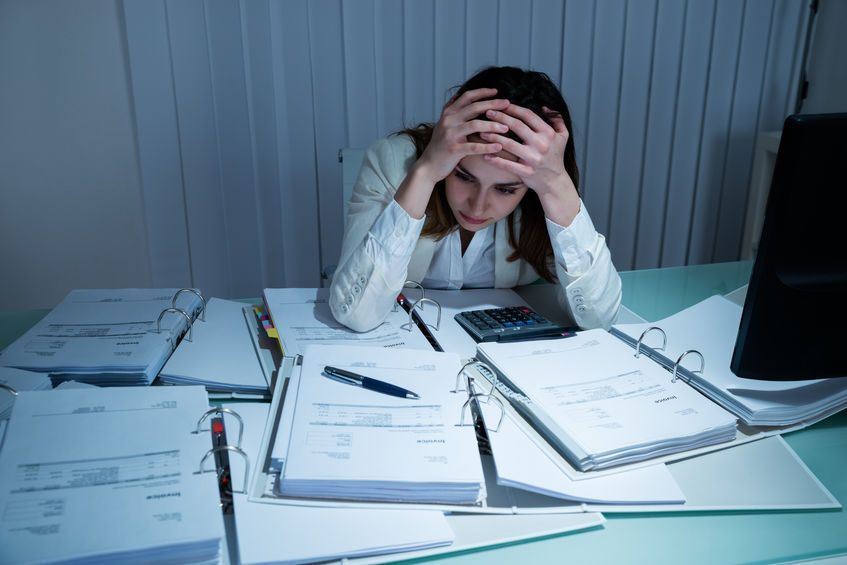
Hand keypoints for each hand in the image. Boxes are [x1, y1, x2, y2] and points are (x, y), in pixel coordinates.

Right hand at [413, 88, 510, 183]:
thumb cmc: (439, 146)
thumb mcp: (442, 124)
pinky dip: (487, 146)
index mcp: (448, 113)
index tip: (496, 91)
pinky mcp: (453, 149)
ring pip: (475, 125)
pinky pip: (474, 147)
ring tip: (506, 127)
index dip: (482, 92)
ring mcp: (450, 135)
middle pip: (474, 107)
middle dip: (493, 104)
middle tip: (507, 104)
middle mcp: (448, 121)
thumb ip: (451, 111)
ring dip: (493, 125)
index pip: (467, 97)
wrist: (427, 166)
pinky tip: (499, 147)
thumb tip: (458, 95)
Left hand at [480, 104, 580, 224]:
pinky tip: (485, 155)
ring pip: (509, 144)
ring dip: (494, 137)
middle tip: (487, 113)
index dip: (514, 108)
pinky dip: (496, 160)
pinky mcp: (527, 172)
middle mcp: (541, 144)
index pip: (528, 116)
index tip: (501, 104)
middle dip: (501, 118)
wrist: (555, 181)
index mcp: (548, 133)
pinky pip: (508, 165)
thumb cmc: (556, 155)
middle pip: (517, 127)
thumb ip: (557, 119)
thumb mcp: (563, 135)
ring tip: (482, 132)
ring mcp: (533, 159)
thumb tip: (544, 106)